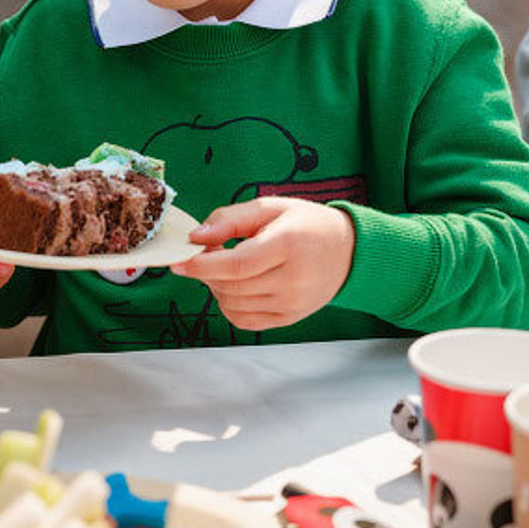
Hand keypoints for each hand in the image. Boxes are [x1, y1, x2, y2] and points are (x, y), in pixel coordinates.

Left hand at [169, 198, 354, 330]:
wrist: (349, 251)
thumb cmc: (307, 224)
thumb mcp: (270, 207)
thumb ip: (230, 219)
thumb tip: (196, 237)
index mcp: (287, 245)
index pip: (236, 264)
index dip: (202, 265)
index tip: (179, 261)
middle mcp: (293, 279)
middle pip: (232, 286)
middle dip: (206, 273)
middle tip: (204, 255)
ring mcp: (292, 303)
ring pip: (235, 305)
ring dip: (216, 287)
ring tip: (224, 266)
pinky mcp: (290, 318)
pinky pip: (246, 320)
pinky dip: (229, 305)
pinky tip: (234, 286)